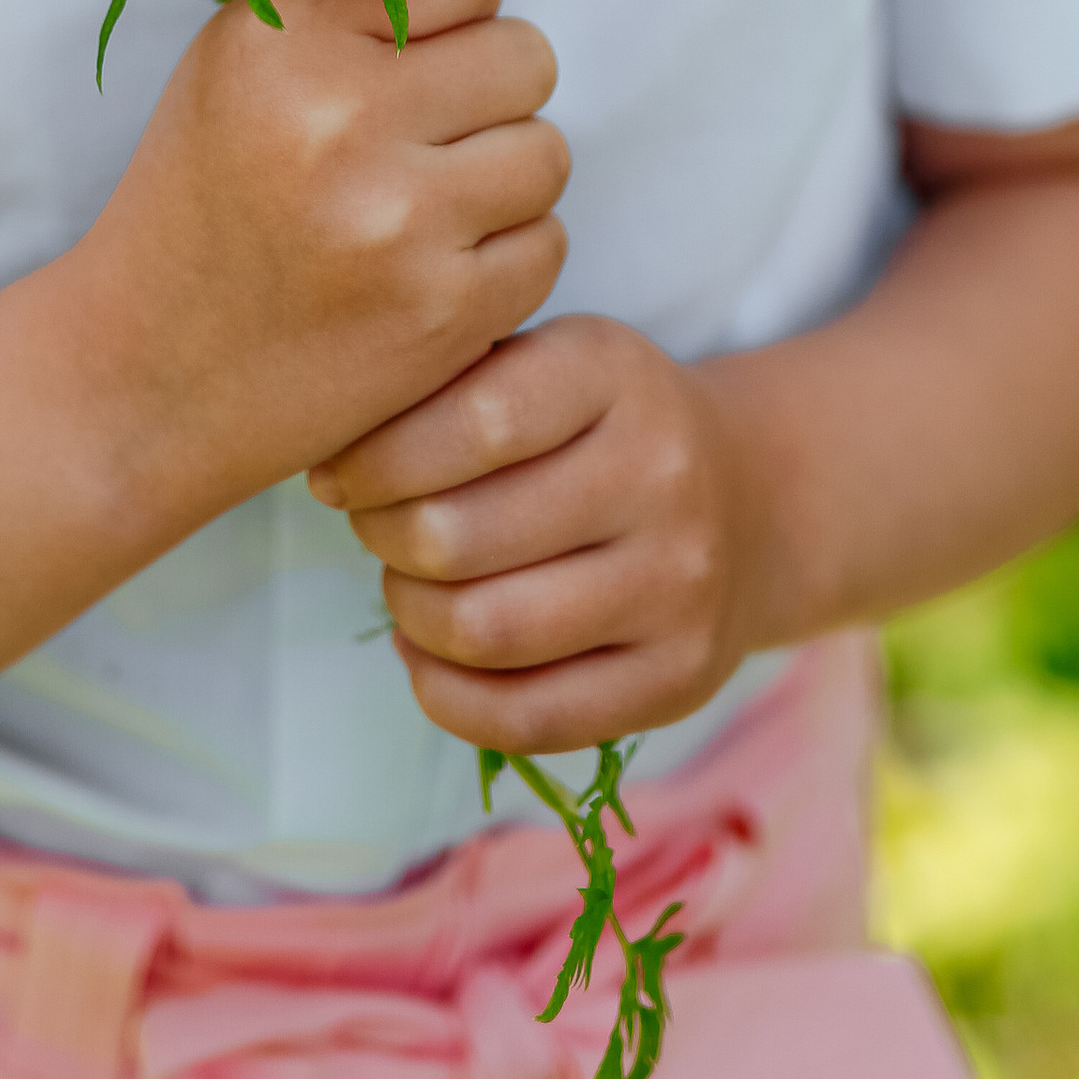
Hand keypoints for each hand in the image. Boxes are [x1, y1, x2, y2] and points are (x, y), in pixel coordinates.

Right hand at [72, 0, 568, 524]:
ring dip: (501, 179)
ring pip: (547, 151)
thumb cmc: (202, 199)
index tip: (415, 42)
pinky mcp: (444, 314)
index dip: (454, 0)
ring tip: (422, 206)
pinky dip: (502, 259)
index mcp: (284, 37)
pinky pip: (548, 245)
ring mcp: (399, 222)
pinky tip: (428, 271)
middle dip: (484, 93)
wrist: (145, 376)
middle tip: (417, 138)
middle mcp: (341, 119)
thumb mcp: (243, 57)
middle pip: (526, 53)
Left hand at [308, 314, 753, 754]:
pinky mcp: (678, 679)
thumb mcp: (546, 360)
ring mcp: (679, 585)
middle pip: (460, 538)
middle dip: (382, 540)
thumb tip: (330, 455)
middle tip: (370, 530)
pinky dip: (446, 694)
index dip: (377, 459)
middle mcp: (661, 475)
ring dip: (410, 614)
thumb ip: (451, 383)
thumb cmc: (599, 425)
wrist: (748, 499)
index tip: (337, 475)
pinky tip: (428, 654)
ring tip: (405, 586)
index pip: (473, 419)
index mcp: (614, 372)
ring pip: (487, 632)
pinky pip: (528, 718)